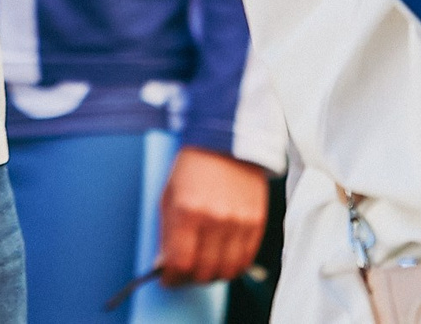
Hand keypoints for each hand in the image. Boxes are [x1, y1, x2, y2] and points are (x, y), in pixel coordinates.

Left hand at [156, 148, 268, 285]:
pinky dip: (232, 267)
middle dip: (189, 278)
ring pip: (226, 271)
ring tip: (203, 267)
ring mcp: (239, 222)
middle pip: (204, 271)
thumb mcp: (168, 195)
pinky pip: (245, 260)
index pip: (180, 262)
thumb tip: (164, 264)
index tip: (167, 278)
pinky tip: (221, 260)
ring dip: (212, 275)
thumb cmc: (192, 167)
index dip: (172, 277)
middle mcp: (215, 219)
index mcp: (188, 210)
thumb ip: (166, 233)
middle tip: (183, 274)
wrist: (225, 142)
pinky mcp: (256, 223)